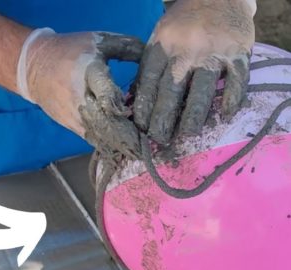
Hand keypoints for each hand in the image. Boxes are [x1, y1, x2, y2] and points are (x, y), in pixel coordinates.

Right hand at [17, 29, 144, 158]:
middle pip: (107, 124)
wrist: (33, 66)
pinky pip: (94, 141)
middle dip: (127, 137)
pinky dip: (109, 147)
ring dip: (120, 146)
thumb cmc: (70, 51)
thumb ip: (127, 47)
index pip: (108, 95)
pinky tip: (123, 153)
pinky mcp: (73, 126)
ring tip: (138, 154)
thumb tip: (154, 56)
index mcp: (90, 73)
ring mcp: (76, 116)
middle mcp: (83, 99)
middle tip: (146, 147)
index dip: (123, 109)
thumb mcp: (99, 41)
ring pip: (101, 137)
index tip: (139, 120)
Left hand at [133, 0, 255, 144]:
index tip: (143, 128)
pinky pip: (236, 81)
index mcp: (163, 44)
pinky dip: (231, 100)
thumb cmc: (183, 23)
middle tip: (160, 139)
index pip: (150, 83)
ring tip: (187, 134)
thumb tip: (137, 99)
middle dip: (164, 119)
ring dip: (194, 117)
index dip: (145, 108)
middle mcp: (186, 49)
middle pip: (172, 91)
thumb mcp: (160, 37)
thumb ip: (151, 66)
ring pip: (202, 91)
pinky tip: (225, 115)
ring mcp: (214, 50)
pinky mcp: (239, 51)